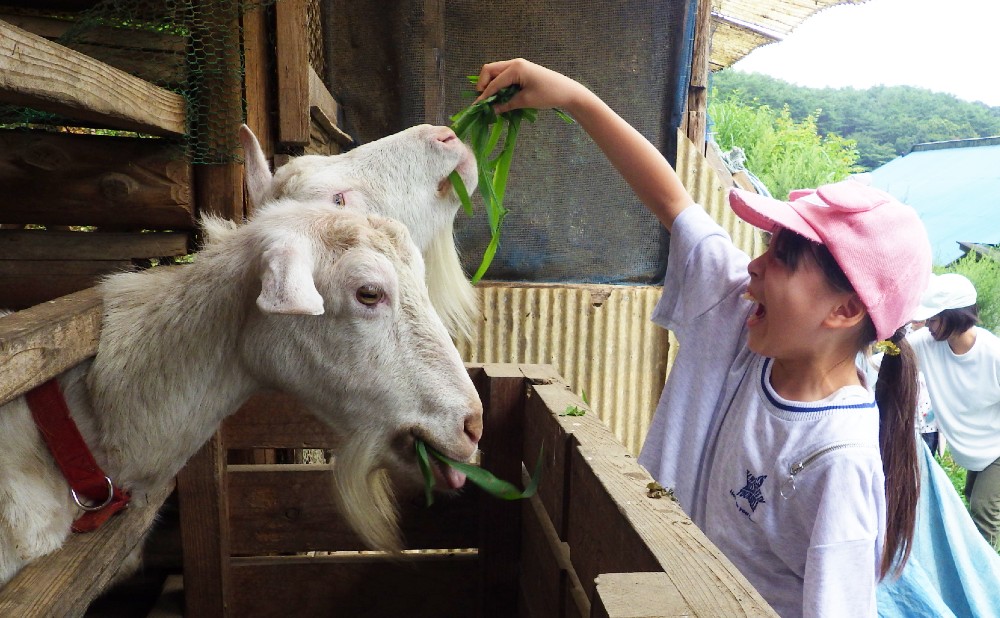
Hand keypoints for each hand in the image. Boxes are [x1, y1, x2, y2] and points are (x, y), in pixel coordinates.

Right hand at [473, 59, 588, 114]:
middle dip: (483, 84)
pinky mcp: (521, 71)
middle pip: (490, 70)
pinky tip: (500, 96)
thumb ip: (507, 104)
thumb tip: (492, 110)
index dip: (485, 95)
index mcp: (516, 68)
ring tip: (491, 99)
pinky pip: (504, 75)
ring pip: (495, 71)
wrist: (567, 91)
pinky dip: (498, 84)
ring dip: (490, 84)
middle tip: (483, 100)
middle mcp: (515, 63)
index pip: (494, 82)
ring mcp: (518, 66)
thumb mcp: (526, 101)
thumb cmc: (548, 94)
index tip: (477, 106)